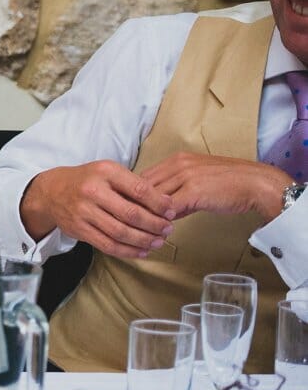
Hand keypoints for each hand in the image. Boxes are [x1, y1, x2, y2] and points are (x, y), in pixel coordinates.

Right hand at [21, 161, 173, 258]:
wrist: (51, 192)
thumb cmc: (87, 180)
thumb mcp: (108, 172)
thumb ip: (133, 185)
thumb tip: (165, 203)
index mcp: (105, 172)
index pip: (140, 190)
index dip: (160, 204)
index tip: (171, 212)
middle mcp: (93, 190)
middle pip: (131, 214)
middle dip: (154, 225)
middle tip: (167, 229)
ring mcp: (84, 211)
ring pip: (120, 232)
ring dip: (143, 240)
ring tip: (157, 242)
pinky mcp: (79, 229)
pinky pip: (107, 245)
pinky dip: (127, 251)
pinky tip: (141, 251)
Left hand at [140, 152, 292, 220]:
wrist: (257, 184)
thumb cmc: (230, 184)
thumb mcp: (198, 181)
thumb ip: (177, 193)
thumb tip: (159, 210)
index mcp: (177, 159)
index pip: (144, 176)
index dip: (135, 195)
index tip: (131, 209)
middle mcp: (178, 164)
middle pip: (144, 186)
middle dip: (136, 205)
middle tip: (132, 222)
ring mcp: (185, 176)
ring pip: (154, 197)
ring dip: (148, 214)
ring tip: (145, 229)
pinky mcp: (193, 191)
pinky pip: (168, 208)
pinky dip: (162, 219)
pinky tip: (162, 230)